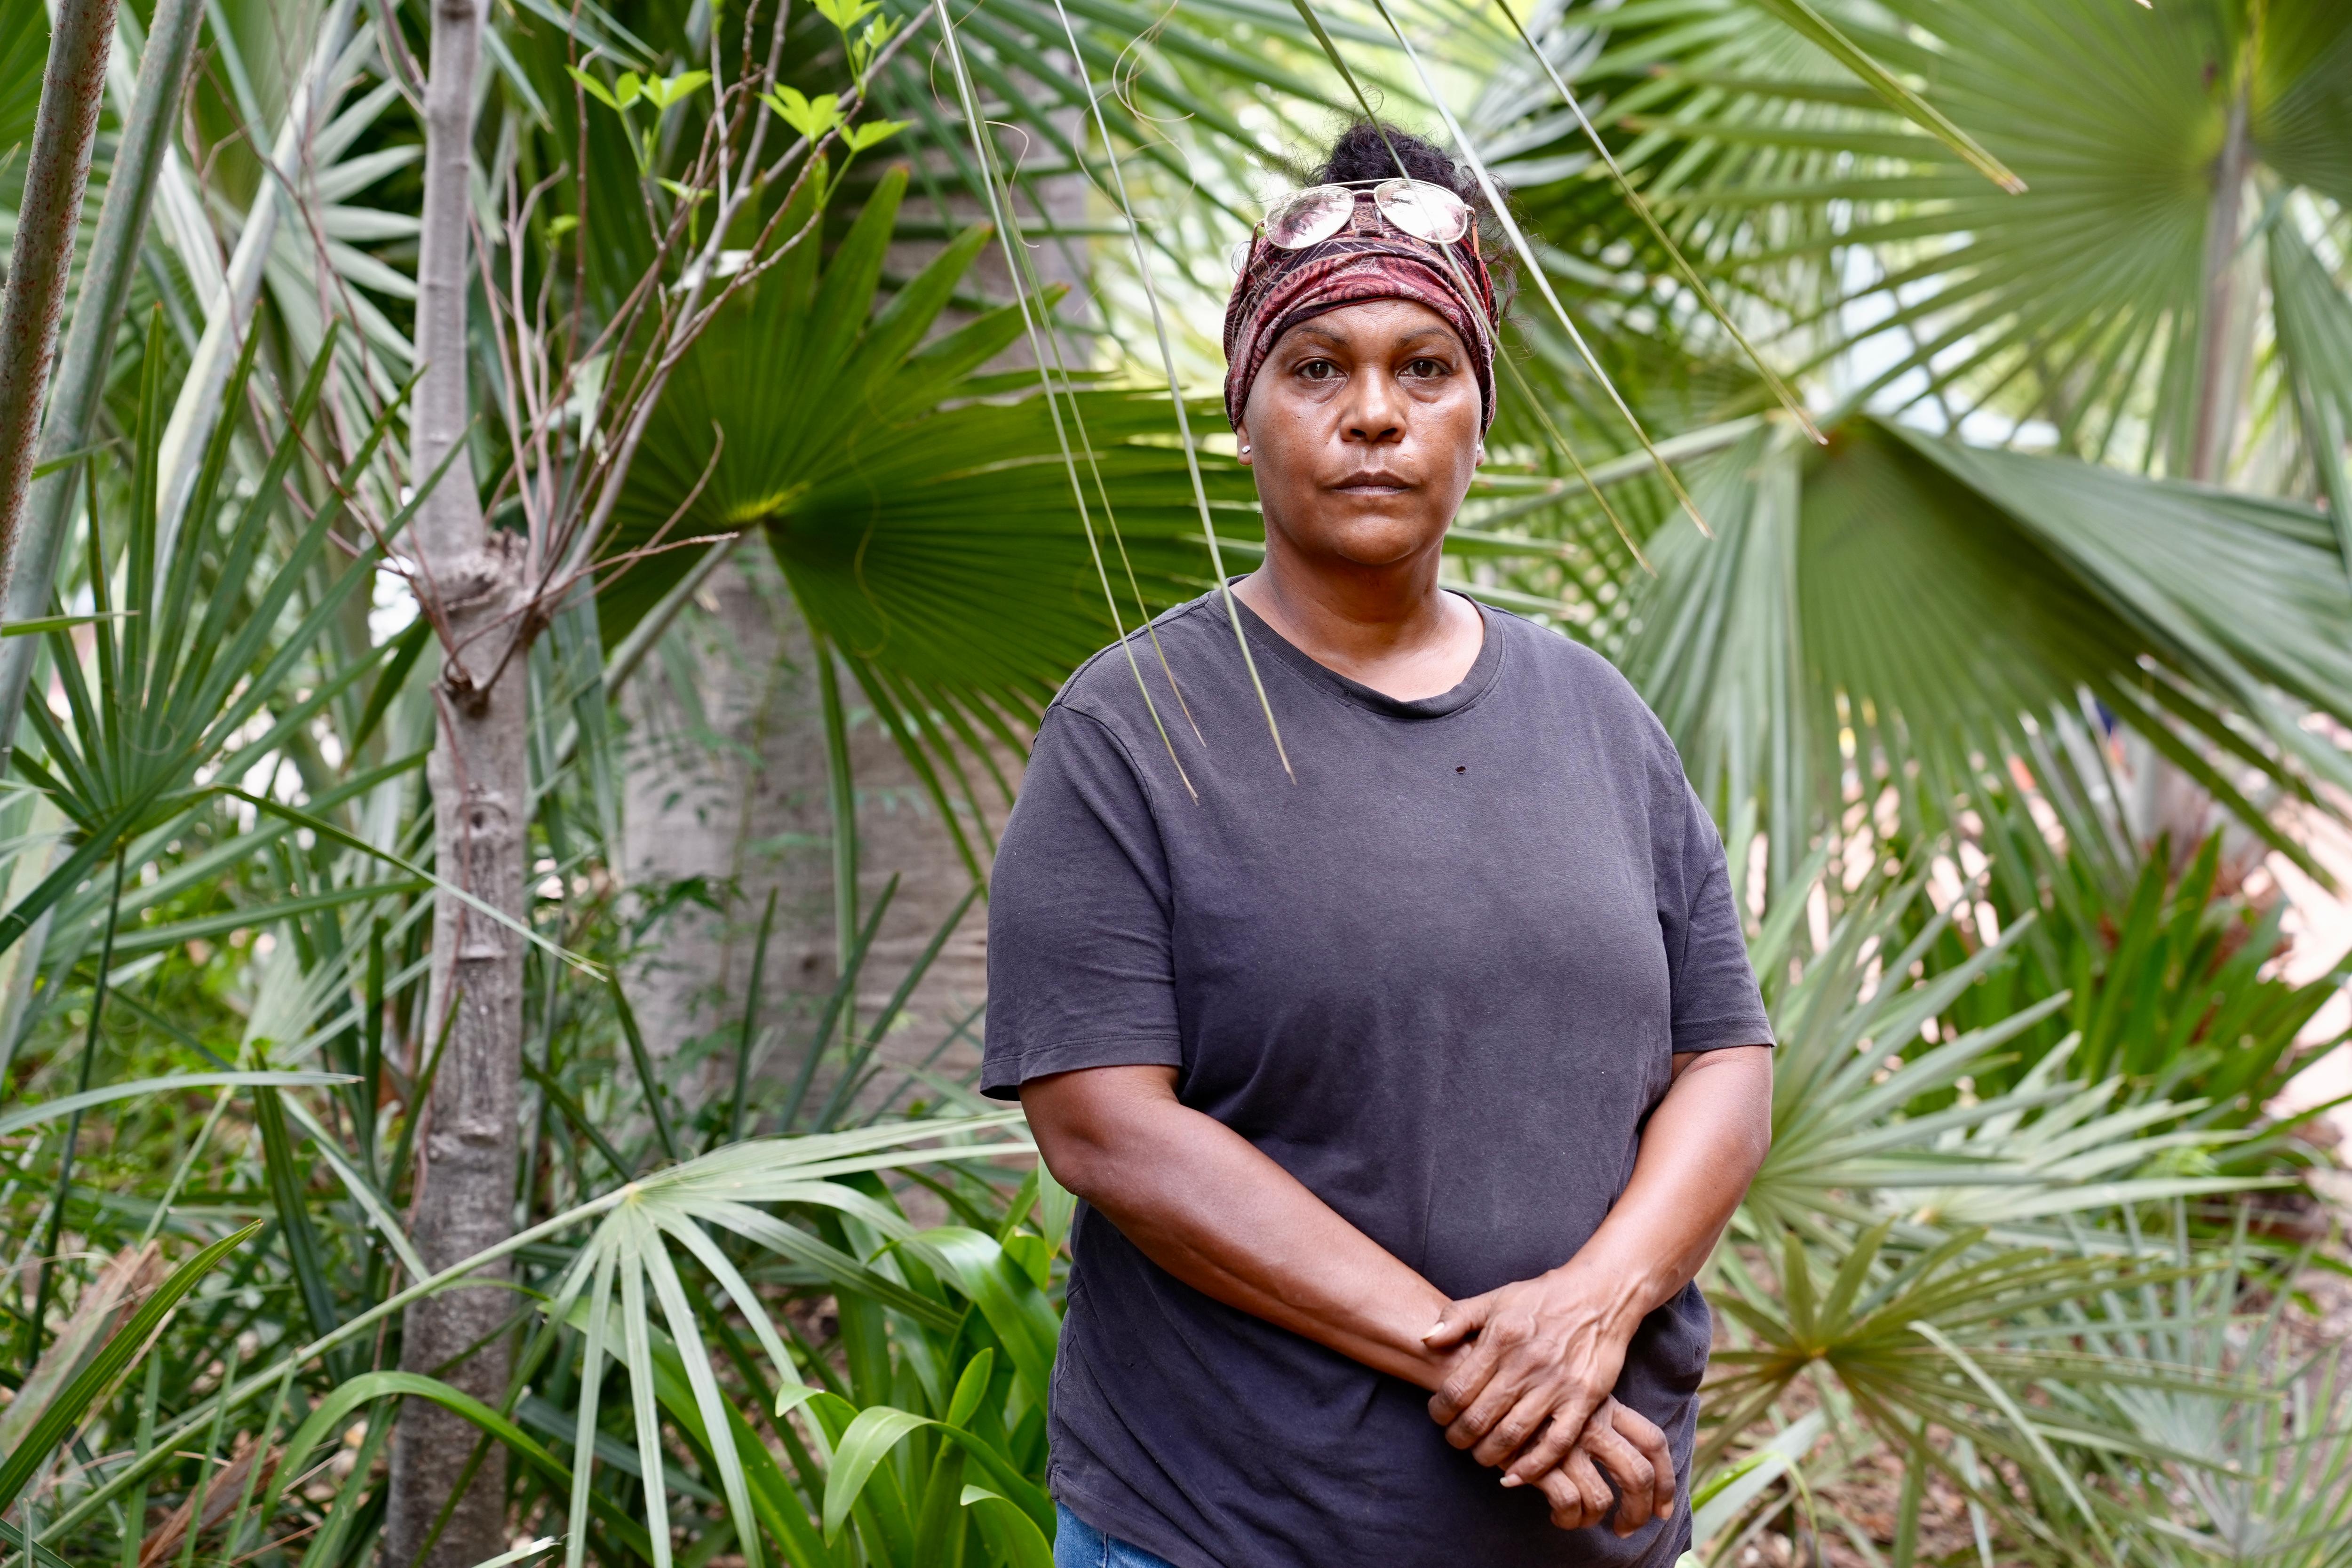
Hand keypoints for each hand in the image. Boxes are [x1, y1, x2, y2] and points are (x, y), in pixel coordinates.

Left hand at [1424, 1266, 1669, 1515]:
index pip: (1457, 1389)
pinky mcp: (1584, 1399)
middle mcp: (1526, 1363)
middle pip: (1480, 1417)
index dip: (1440, 1410)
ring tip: (1480, 1455)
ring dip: (1489, 1454)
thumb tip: (1425, 1340)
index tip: (1438, 1415)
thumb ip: (1456, 1317)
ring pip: (1512, 1434)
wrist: (1599, 1294)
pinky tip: (1515, 1475)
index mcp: (1500, 1337)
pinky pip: (1556, 1443)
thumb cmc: (1542, 1298)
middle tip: (1455, 1440)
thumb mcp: (1495, 1299)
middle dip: (1459, 1437)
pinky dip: (1533, 1466)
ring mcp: (1556, 1384)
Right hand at [1511, 1399, 1676, 1535]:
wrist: (1483, 1383)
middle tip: (1626, 1528)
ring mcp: (1567, 1443)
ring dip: (1593, 1520)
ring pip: (1601, 1499)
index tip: (1662, 1508)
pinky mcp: (1540, 1460)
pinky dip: (1567, 1518)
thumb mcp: (1572, 1395)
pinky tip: (1556, 1516)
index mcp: (1606, 1405)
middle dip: (1638, 1512)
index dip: (1666, 1480)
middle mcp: (1593, 1423)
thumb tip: (1627, 1460)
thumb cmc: (1529, 1395)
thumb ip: (1597, 1418)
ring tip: (1580, 1520)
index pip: (1653, 1442)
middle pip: (1637, 1475)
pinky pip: (1568, 1504)